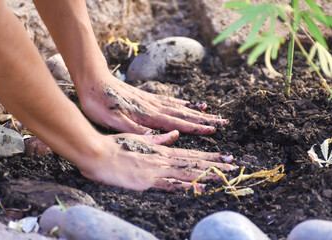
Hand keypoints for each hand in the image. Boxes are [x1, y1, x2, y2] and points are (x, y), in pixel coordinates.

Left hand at [78, 74, 227, 134]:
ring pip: (178, 106)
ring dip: (195, 110)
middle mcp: (152, 106)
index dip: (195, 127)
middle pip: (183, 114)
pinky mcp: (145, 96)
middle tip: (221, 121)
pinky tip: (187, 103)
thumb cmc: (99, 103)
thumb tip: (155, 136)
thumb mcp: (112, 120)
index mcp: (146, 115)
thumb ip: (133, 128)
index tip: (212, 130)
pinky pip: (168, 100)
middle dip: (203, 119)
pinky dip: (181, 102)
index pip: (176, 123)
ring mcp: (150, 100)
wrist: (93, 80)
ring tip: (210, 112)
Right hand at [78, 130, 236, 190]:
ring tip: (224, 176)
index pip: (190, 154)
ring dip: (206, 174)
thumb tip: (174, 135)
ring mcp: (156, 170)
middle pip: (193, 162)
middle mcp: (162, 160)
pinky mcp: (147, 181)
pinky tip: (200, 188)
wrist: (98, 154)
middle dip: (214, 164)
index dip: (209, 156)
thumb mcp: (140, 140)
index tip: (224, 157)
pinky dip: (186, 186)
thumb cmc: (116, 146)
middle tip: (233, 165)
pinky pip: (170, 185)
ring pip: (186, 172)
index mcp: (161, 151)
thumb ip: (159, 140)